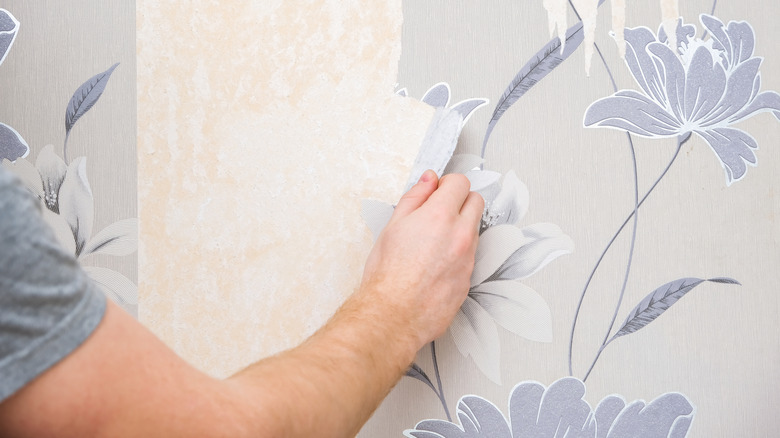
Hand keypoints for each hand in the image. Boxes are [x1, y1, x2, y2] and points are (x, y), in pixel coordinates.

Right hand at [358, 169, 483, 350]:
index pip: (461, 183)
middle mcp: (461, 235)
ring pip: (474, 230)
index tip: (438, 191)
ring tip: (433, 243)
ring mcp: (468, 259)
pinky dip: (458, 254)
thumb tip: (428, 181)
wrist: (393, 314)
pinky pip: (470, 257)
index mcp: (441, 216)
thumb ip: (415, 198)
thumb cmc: (387, 275)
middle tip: (439, 212)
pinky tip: (436, 264)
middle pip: (476, 202)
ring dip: (460, 229)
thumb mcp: (393, 226)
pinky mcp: (469, 280)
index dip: (447, 184)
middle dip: (460, 201)